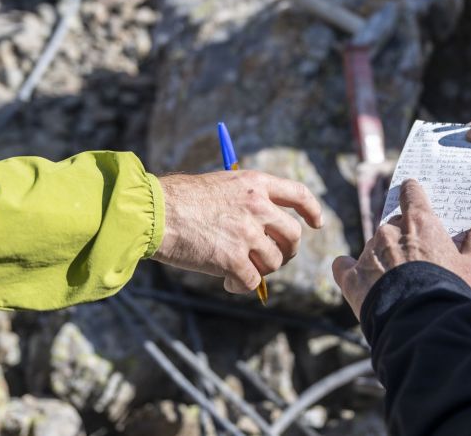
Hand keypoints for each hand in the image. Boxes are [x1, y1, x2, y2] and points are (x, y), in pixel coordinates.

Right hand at [153, 171, 323, 292]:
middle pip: (292, 235)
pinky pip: (252, 281)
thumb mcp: (220, 185)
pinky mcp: (233, 259)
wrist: (153, 213)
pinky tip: (228, 283)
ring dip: (260, 269)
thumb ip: (246, 200)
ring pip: (273, 261)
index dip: (312, 210)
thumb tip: (264, 229)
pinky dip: (242, 287)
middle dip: (287, 251)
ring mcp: (246, 233)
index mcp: (255, 183)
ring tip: (240, 269)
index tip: (316, 223)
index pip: (298, 194)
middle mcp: (257, 206)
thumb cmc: (178, 199)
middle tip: (274, 258)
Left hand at [332, 179, 470, 319]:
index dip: (412, 192)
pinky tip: (358, 279)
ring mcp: (368, 252)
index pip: (412, 193)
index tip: (412, 192)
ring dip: (382, 256)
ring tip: (397, 282)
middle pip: (394, 224)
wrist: (421, 325)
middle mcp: (389, 231)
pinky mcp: (351, 277)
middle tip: (416, 259)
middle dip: (403, 237)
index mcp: (419, 222)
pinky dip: (350, 270)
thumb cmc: (449, 292)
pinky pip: (344, 266)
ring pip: (374, 246)